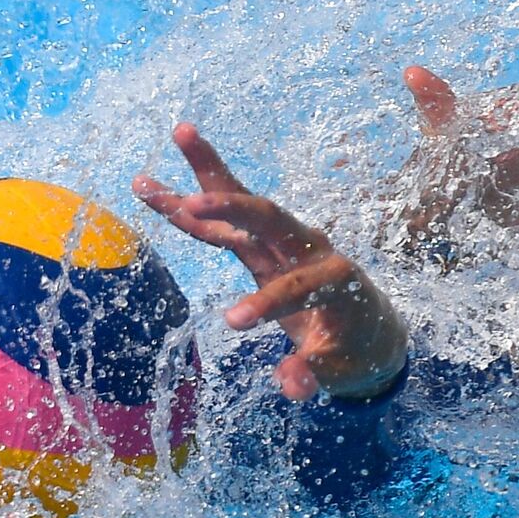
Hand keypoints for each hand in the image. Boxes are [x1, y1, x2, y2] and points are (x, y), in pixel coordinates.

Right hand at [133, 124, 407, 401]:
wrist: (365, 328)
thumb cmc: (352, 349)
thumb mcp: (338, 369)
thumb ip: (312, 373)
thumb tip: (291, 386)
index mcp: (337, 278)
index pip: (299, 283)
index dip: (267, 302)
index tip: (233, 324)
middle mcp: (309, 247)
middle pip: (270, 216)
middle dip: (233, 207)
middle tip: (194, 201)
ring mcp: (282, 241)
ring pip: (240, 203)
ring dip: (207, 172)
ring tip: (179, 132)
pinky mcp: (259, 244)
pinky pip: (220, 222)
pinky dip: (188, 206)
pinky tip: (153, 189)